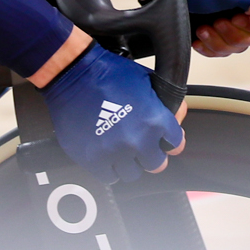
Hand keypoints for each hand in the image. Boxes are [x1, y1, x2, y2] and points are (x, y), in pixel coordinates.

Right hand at [39, 42, 185, 182]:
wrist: (72, 74)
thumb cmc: (107, 72)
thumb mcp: (146, 79)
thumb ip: (164, 101)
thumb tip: (177, 114)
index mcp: (154, 120)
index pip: (175, 143)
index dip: (170, 140)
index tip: (165, 141)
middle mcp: (137, 140)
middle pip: (156, 164)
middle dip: (151, 155)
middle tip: (143, 147)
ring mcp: (115, 152)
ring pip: (133, 173)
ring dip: (130, 163)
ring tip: (122, 150)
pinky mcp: (93, 160)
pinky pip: (110, 178)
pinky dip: (110, 169)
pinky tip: (108, 155)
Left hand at [133, 0, 249, 57]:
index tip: (237, 17)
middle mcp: (247, 9)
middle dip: (234, 33)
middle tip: (218, 20)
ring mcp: (232, 23)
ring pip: (238, 47)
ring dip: (219, 40)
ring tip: (204, 27)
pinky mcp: (216, 35)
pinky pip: (222, 52)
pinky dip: (209, 47)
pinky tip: (199, 37)